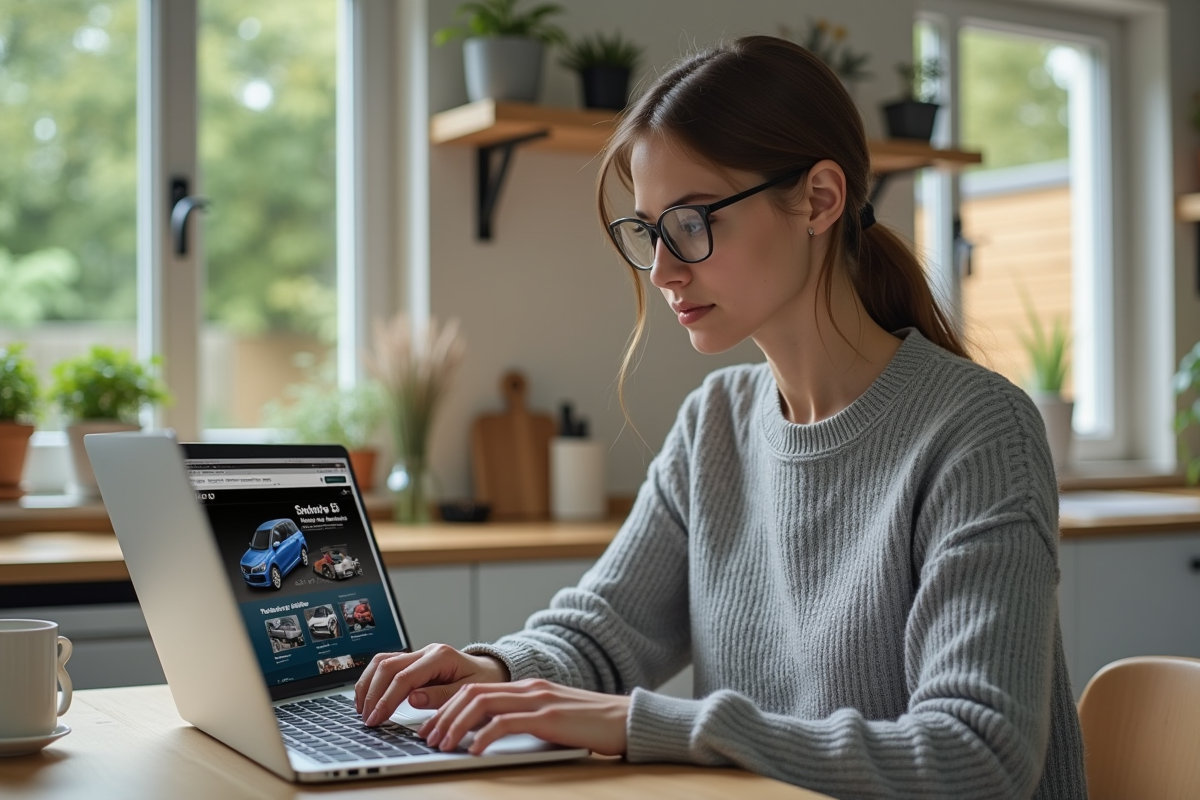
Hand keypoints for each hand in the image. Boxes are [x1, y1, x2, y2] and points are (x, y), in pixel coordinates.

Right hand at [355, 643, 508, 725]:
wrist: (489, 671)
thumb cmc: (482, 682)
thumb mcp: (469, 692)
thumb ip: (442, 696)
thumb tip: (413, 698)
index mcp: (441, 657)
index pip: (405, 677)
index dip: (387, 699)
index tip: (377, 718)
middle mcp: (427, 651)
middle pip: (388, 666)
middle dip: (373, 694)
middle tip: (367, 719)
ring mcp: (418, 654)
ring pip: (382, 662)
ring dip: (368, 685)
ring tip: (363, 710)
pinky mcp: (412, 660)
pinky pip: (385, 665)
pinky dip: (372, 680)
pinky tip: (368, 697)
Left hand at [417, 678, 630, 755]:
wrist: (628, 720)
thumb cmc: (592, 726)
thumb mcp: (551, 719)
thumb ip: (524, 721)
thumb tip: (489, 737)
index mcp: (527, 687)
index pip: (476, 688)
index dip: (448, 706)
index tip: (431, 726)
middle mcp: (529, 688)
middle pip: (472, 692)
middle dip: (443, 715)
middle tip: (427, 737)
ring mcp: (538, 700)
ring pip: (483, 704)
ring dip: (456, 724)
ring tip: (442, 745)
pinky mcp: (549, 717)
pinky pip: (507, 723)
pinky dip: (484, 736)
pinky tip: (473, 751)